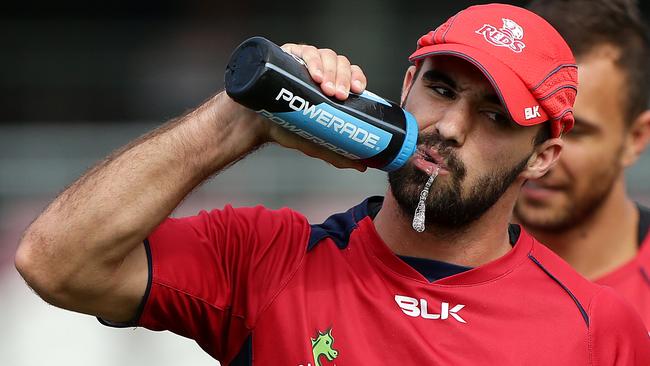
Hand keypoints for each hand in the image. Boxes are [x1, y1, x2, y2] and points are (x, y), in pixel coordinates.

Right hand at [256, 43, 368, 170]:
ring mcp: (303, 61)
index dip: (357, 77)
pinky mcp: (287, 54)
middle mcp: (319, 70)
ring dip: (330, 69)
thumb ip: (336, 153)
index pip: (351, 74)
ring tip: (326, 87)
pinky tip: (314, 74)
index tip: (357, 90)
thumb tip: (362, 165)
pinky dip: (313, 60)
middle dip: (343, 77)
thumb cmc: (284, 127)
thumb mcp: (314, 141)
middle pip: (340, 63)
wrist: (254, 124)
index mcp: (330, 84)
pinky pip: (304, 51)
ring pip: (325, 55)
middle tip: (339, 95)